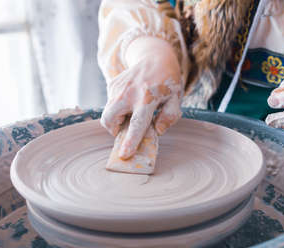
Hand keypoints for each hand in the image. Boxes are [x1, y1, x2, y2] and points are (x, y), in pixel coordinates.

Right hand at [101, 37, 182, 158]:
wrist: (156, 57)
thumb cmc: (167, 82)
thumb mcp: (176, 99)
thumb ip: (170, 116)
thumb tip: (158, 131)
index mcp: (147, 98)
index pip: (137, 124)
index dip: (130, 141)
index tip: (124, 154)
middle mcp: (129, 93)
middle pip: (109, 119)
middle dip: (114, 130)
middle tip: (126, 128)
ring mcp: (118, 87)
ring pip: (108, 112)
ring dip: (117, 118)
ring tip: (132, 111)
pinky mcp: (112, 84)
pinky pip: (110, 102)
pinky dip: (118, 107)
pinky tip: (131, 100)